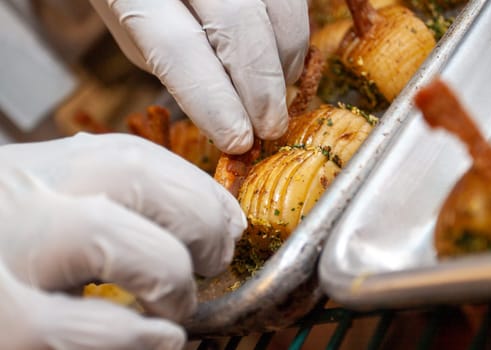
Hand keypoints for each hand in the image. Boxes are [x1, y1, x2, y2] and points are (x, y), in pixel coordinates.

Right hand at [0, 133, 245, 348]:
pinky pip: (83, 329)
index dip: (199, 191)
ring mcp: (0, 257)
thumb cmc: (9, 249)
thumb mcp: (48, 212)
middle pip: (129, 178)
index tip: (229, 223)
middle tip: (214, 259)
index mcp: (34, 172)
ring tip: (178, 309)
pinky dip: (138, 337)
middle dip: (197, 219)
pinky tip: (161, 340)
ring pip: (109, 238)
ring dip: (171, 279)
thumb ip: (108, 205)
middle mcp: (13, 199)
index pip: (132, 156)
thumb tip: (209, 219)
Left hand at [90, 0, 309, 153]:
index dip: (214, 103)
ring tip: (272, 95)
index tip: (238, 142)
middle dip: (262, 89)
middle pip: (240, 24)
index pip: (180, 50)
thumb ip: (182, 70)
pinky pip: (292, 4)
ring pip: (278, 13)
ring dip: (283, 66)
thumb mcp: (141, 40)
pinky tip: (276, 62)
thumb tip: (235, 114)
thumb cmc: (142, 5)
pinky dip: (291, 40)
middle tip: (270, 128)